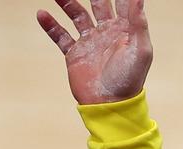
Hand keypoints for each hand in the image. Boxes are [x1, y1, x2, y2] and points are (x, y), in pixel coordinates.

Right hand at [37, 0, 152, 104]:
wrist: (110, 104)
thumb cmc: (130, 79)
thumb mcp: (140, 51)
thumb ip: (139, 24)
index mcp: (125, 30)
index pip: (122, 2)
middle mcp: (107, 32)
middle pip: (98, 3)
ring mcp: (90, 42)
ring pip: (77, 15)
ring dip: (68, 3)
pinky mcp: (75, 54)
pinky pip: (60, 35)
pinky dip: (51, 25)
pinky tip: (42, 13)